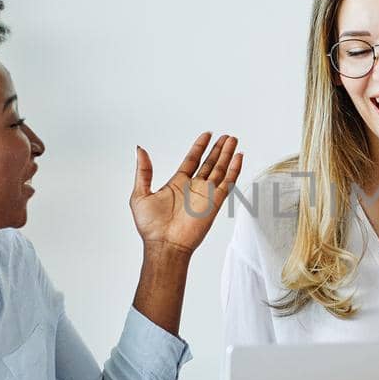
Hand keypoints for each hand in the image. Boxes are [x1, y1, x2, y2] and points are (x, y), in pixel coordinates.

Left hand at [129, 132, 242, 253]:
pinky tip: (238, 157)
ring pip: (220, 169)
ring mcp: (206, 194)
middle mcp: (194, 187)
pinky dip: (234, 169)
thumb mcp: (140, 194)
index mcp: (178, 184)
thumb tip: (140, 150)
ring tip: (233, 140)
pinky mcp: (215, 202)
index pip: (192, 160)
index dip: (199, 147)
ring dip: (227, 154)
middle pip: (210, 163)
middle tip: (226, 136)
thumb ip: (143, 171)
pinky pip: (227, 182)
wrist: (164, 245)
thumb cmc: (151, 227)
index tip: (207, 135)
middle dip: (218, 149)